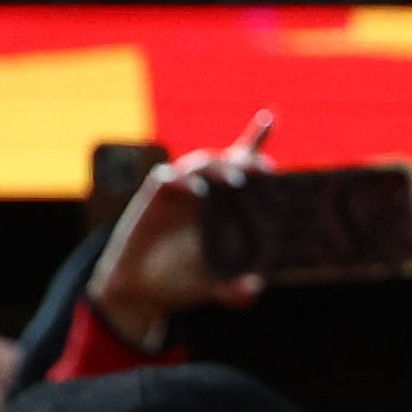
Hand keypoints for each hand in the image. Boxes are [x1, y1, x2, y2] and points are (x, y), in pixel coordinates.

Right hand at [84, 111, 275, 351]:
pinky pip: (167, 178)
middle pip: (225, 160)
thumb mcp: (212, 289)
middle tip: (264, 170)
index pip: (241, 166)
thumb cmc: (181, 281)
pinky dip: (183, 180)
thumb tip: (254, 288)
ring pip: (200, 163)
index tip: (271, 119)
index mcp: (223, 205)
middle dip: (244, 158)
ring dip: (218, 167)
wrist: (139, 290)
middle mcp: (203, 191)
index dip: (255, 141)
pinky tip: (198, 191)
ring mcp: (178, 192)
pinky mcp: (153, 199)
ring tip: (236, 182)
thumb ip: (234, 292)